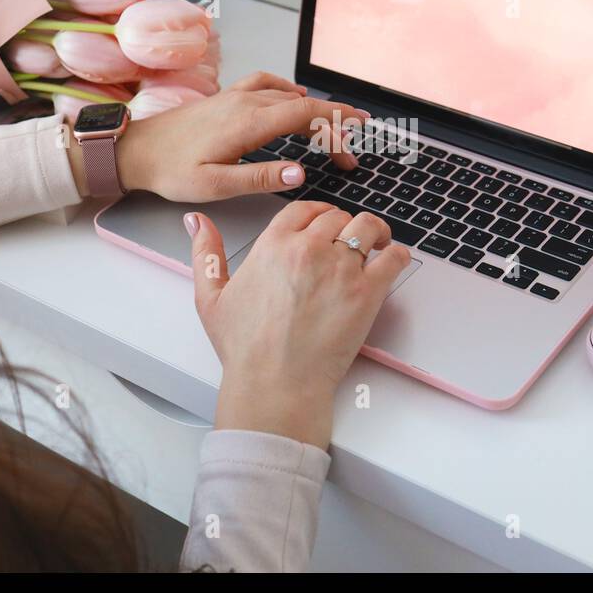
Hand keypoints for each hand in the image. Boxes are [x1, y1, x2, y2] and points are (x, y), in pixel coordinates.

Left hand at [73, 72, 368, 199]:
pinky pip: (266, 84)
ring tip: (334, 123)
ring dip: (315, 107)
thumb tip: (300, 172)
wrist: (135, 150)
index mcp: (247, 123)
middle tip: (353, 142)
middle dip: (333, 121)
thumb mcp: (216, 184)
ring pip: (287, 94)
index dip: (336, 123)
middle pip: (303, 103)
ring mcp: (235, 96)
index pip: (305, 115)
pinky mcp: (226, 98)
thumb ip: (260, 177)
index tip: (357, 137)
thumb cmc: (170, 169)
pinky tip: (294, 95)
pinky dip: (288, 90)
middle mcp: (244, 103)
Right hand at [186, 201, 410, 448]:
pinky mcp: (367, 292)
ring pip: (366, 227)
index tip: (323, 224)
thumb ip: (205, 254)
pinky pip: (394, 257)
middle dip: (342, 226)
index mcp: (273, 245)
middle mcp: (309, 249)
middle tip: (347, 241)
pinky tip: (390, 261)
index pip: (304, 209)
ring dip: (372, 231)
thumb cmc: (246, 349)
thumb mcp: (211, 298)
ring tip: (375, 242)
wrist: (275, 384)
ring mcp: (341, 269)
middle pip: (337, 216)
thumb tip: (197, 222)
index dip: (317, 213)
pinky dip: (396, 254)